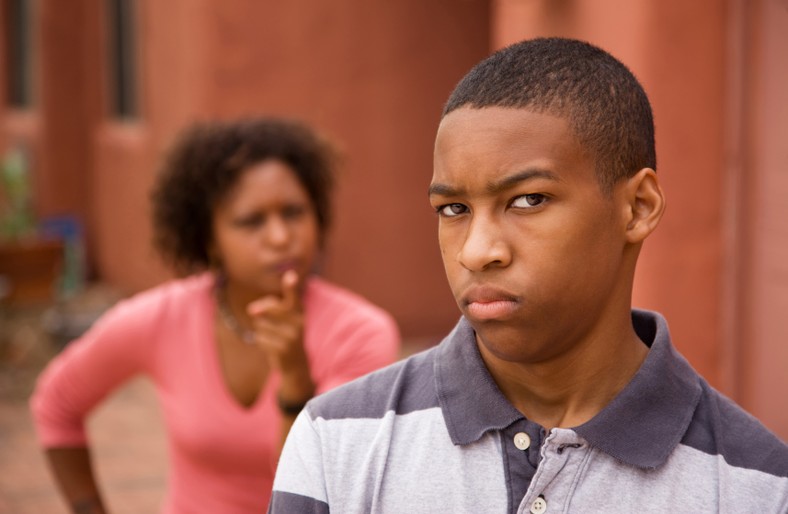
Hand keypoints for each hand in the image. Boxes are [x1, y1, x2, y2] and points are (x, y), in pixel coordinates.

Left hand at [247, 271, 313, 400]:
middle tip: (265, 320)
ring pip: (260, 323)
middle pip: (268, 308)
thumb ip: (268, 306)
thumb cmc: (286, 334)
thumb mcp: (284, 318)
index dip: (291, 286)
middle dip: (261, 312)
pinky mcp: (282, 349)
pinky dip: (261, 342)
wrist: (296, 364)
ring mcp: (291, 337)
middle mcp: (298, 323)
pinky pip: (259, 338)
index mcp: (300, 312)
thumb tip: (251, 309)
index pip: (294, 297)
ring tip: (273, 337)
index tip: (290, 276)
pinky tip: (272, 347)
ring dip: (261, 330)